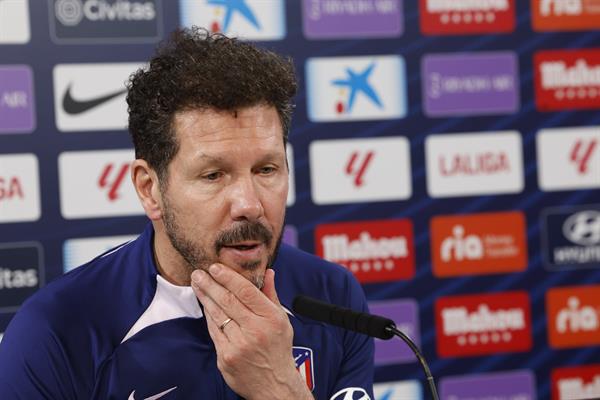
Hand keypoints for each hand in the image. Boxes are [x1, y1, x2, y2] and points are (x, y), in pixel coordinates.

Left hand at [191, 264, 312, 399]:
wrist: (274, 385)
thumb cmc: (278, 348)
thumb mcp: (282, 320)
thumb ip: (271, 295)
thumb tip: (268, 272)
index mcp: (271, 318)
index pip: (246, 292)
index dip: (228, 277)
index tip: (215, 267)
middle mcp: (255, 331)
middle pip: (228, 301)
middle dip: (210, 284)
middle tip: (198, 273)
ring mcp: (239, 345)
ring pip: (217, 315)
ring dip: (205, 298)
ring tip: (197, 285)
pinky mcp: (226, 357)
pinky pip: (214, 331)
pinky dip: (209, 317)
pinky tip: (205, 306)